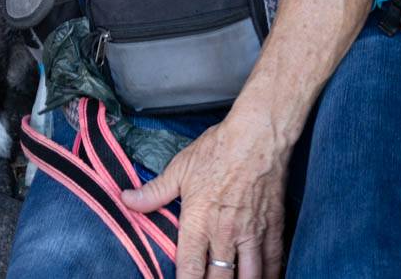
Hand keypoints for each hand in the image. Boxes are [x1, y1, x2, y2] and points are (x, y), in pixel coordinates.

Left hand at [121, 112, 289, 278]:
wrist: (258, 136)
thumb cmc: (218, 149)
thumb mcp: (180, 169)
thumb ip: (154, 192)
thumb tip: (126, 200)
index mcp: (199, 222)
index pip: (190, 270)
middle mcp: (226, 235)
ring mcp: (252, 234)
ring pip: (250, 278)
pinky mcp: (274, 229)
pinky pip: (274, 263)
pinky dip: (269, 275)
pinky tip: (262, 278)